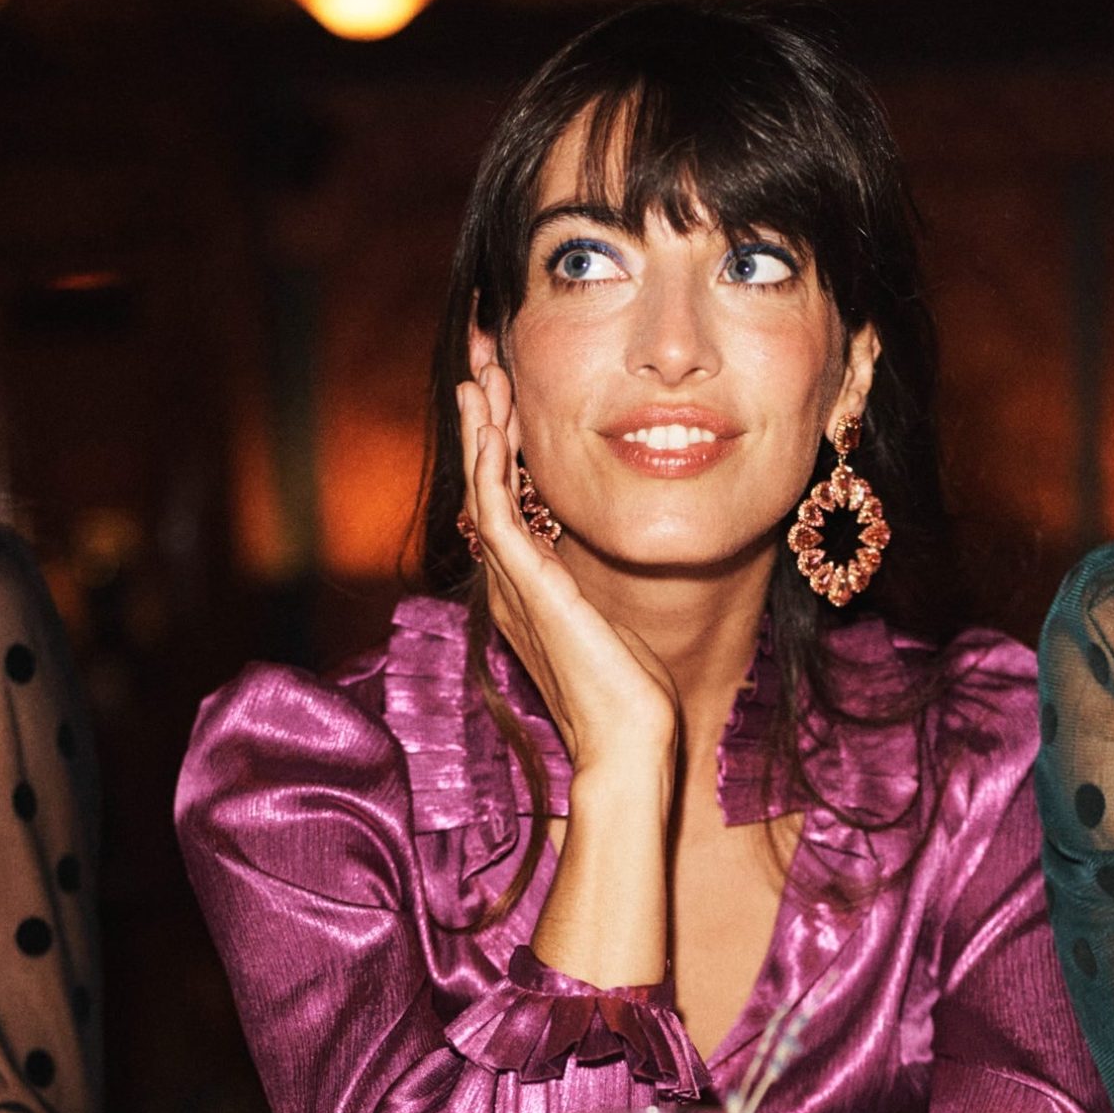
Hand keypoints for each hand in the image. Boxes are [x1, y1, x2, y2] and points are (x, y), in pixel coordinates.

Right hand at [457, 364, 677, 786]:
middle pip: (484, 489)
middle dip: (484, 426)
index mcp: (529, 593)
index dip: (502, 451)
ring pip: (482, 491)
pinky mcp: (528, 587)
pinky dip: (490, 465)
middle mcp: (511, 585)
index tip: (508, 402)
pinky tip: (492, 424)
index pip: (507, 505)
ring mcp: (514, 586)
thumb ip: (602, 590)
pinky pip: (496, 512)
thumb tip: (624, 563)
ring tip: (481, 377)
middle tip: (481, 369)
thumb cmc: (632, 699)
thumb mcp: (616, 625)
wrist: (627, 743)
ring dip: (482, 431)